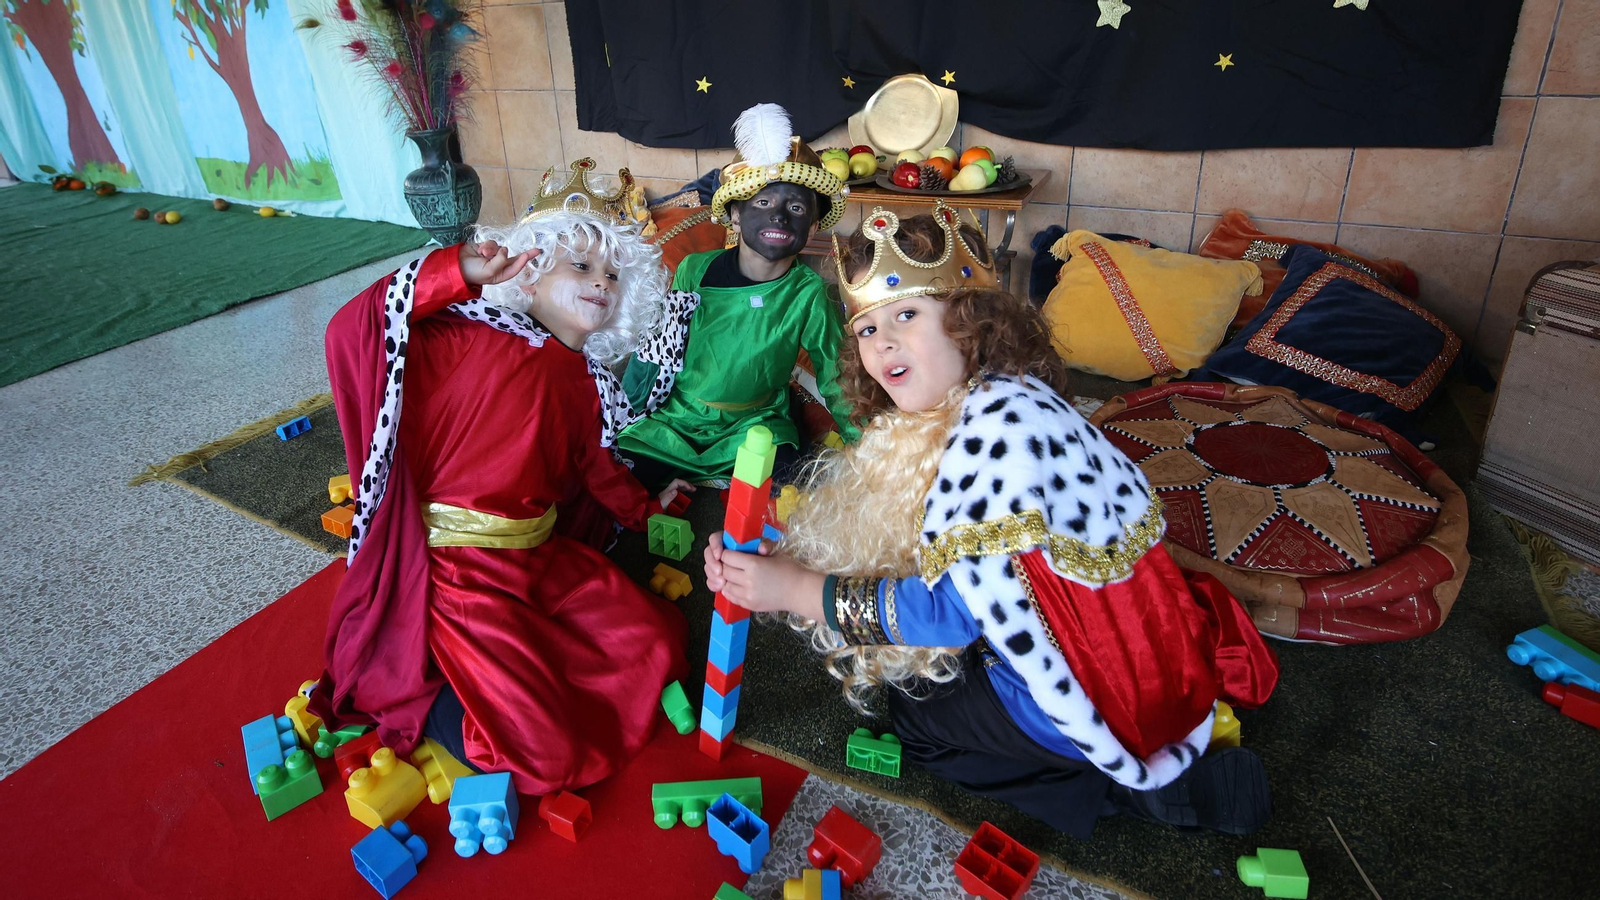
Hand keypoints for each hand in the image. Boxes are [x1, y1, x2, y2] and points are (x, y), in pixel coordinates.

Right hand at [458, 240, 538, 286]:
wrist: (456, 264)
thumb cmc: (472, 272)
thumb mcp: (488, 272)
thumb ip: (499, 262)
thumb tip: (505, 250)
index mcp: (501, 275)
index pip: (515, 268)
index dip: (522, 261)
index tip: (529, 254)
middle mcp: (499, 266)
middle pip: (516, 258)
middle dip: (526, 254)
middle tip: (538, 250)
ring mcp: (493, 256)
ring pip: (500, 247)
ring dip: (492, 249)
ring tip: (483, 254)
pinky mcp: (487, 247)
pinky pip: (493, 243)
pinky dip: (487, 245)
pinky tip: (480, 250)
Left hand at [657, 479, 694, 510]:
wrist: (652, 511)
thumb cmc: (657, 508)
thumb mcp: (663, 503)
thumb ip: (669, 497)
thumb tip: (676, 491)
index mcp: (668, 490)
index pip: (677, 482)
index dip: (685, 483)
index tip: (691, 488)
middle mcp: (669, 490)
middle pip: (679, 483)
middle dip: (687, 484)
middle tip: (694, 489)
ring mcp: (669, 494)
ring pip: (679, 487)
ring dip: (686, 487)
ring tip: (692, 490)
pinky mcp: (670, 497)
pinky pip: (678, 492)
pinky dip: (684, 491)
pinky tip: (686, 494)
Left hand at [708, 534, 825, 620]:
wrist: (800, 592)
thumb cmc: (790, 570)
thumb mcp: (774, 554)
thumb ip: (756, 550)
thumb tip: (742, 547)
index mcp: (753, 564)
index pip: (727, 557)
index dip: (727, 554)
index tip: (731, 553)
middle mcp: (747, 580)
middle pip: (724, 571)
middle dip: (726, 566)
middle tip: (732, 564)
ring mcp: (747, 595)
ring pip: (726, 585)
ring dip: (728, 580)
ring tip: (735, 576)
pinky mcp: (749, 605)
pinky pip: (731, 597)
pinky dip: (731, 591)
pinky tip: (737, 586)